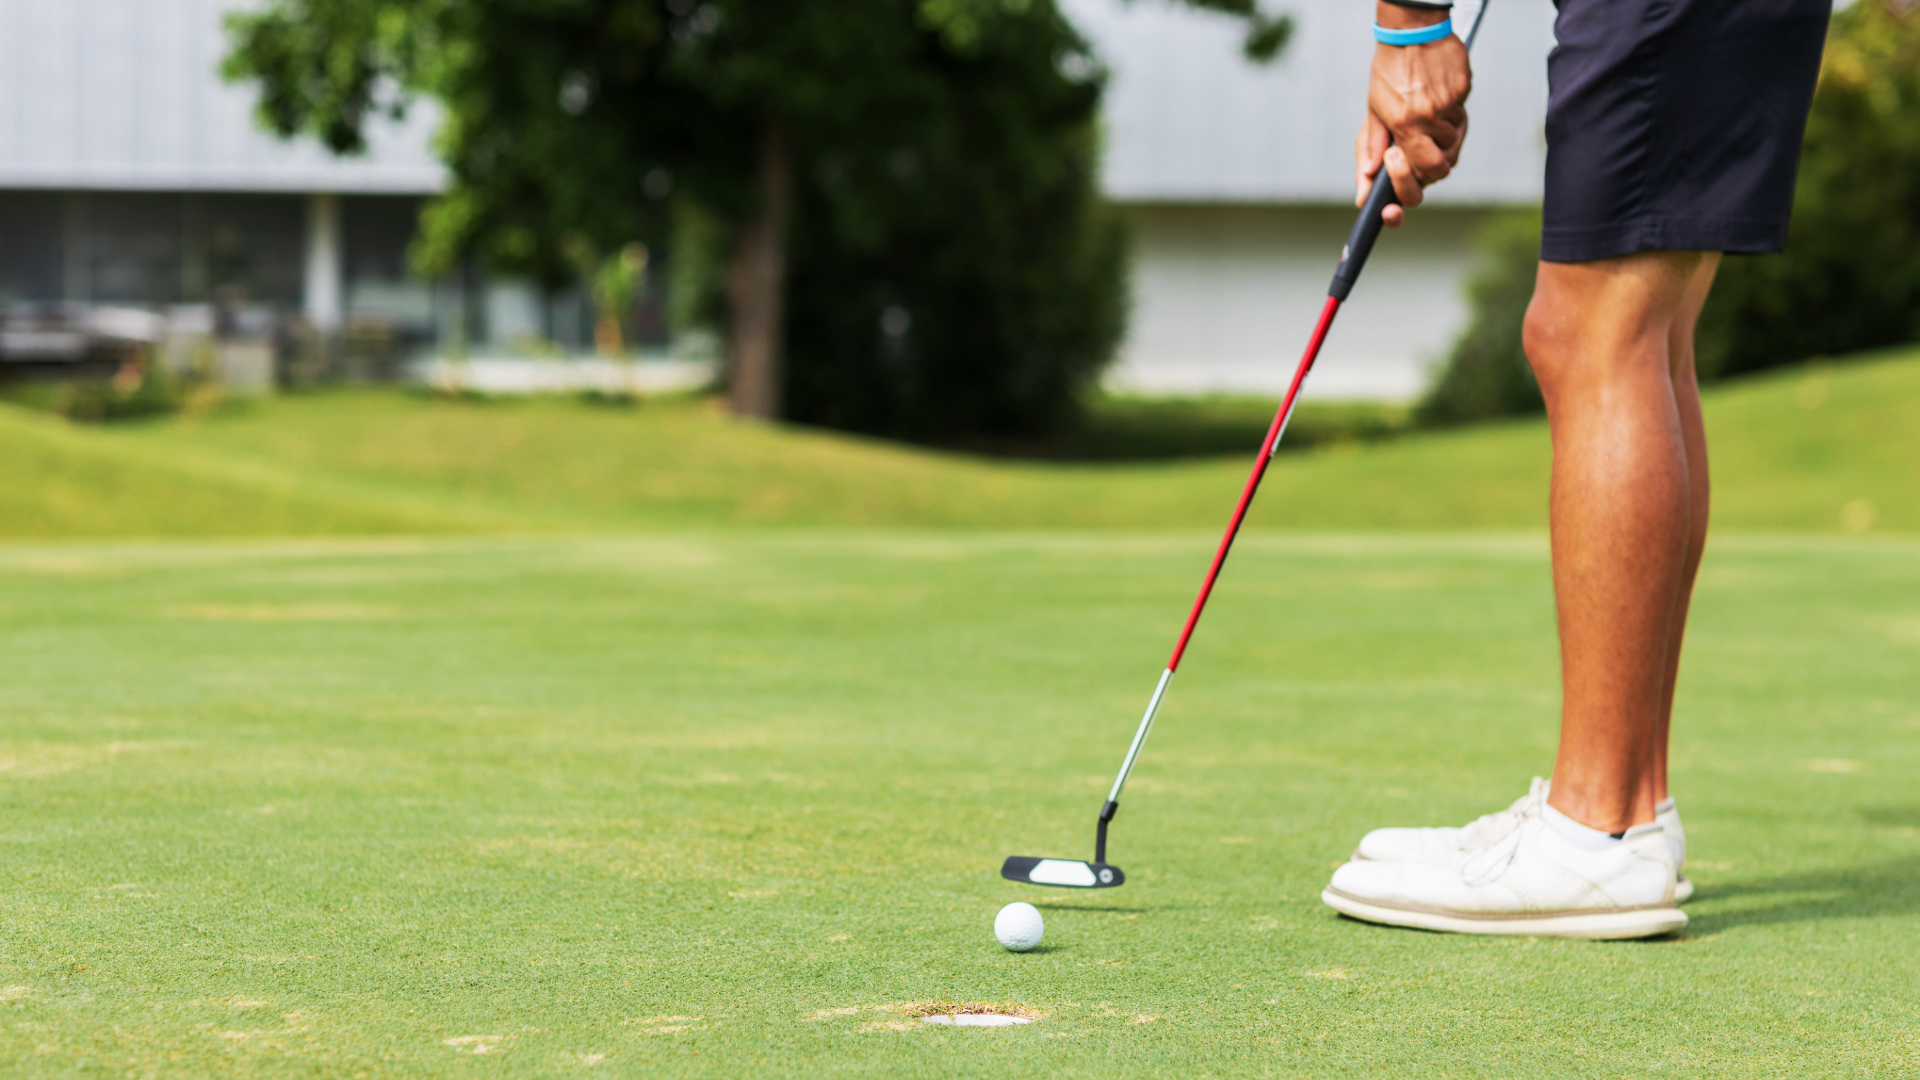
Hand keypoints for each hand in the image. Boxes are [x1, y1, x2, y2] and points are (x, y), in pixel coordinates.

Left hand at [1355, 2, 1471, 227]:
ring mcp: (1449, 106)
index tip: (1394, 200)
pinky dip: (1449, 116)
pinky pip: (1460, 118)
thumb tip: (1365, 188)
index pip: (1421, 174)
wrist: (1411, 30)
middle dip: (1425, 167)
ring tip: (1421, 116)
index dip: (1410, 189)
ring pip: (1452, 144)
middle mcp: (1428, 118)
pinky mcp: (1463, 92)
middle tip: (1409, 154)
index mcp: (1404, 125)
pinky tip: (1435, 98)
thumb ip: (1369, 151)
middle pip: (1441, 168)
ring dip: (1439, 139)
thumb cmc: (1389, 73)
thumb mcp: (1374, 111)